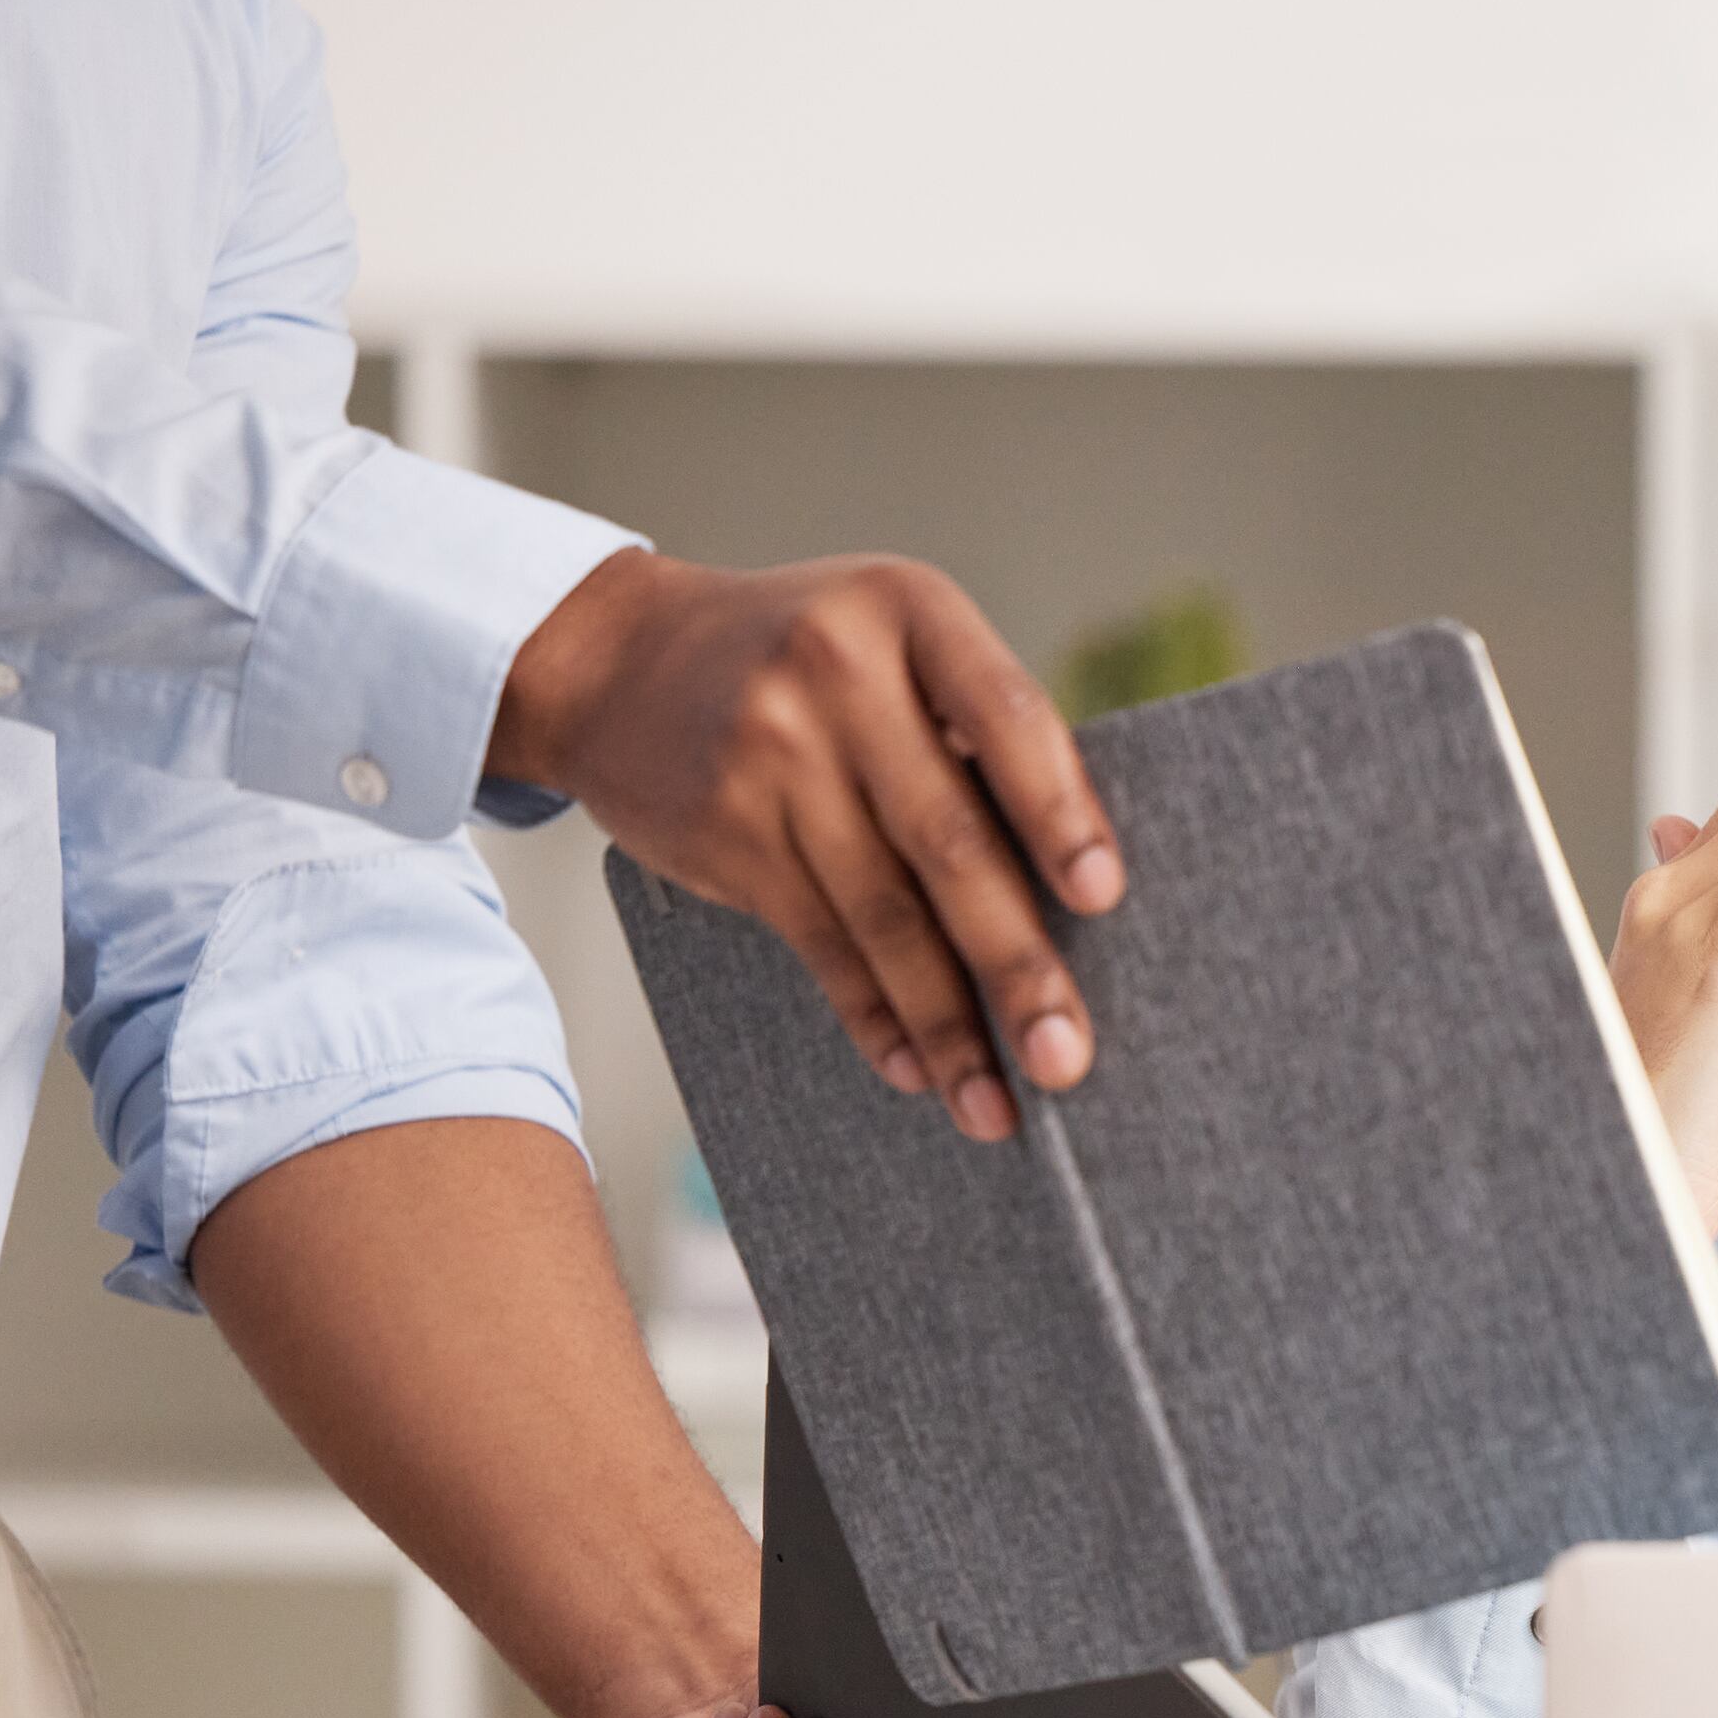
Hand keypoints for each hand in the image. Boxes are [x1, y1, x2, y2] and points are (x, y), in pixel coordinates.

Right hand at [492, 549, 1123, 1146]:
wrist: (615, 659)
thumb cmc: (805, 662)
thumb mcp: (891, 643)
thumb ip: (975, 731)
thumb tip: (1077, 896)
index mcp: (911, 611)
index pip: (1006, 716)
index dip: (1059, 811)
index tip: (1102, 897)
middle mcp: (839, 675)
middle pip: (947, 841)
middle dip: (1015, 964)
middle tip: (1067, 1058)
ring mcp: (772, 755)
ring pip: (881, 913)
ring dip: (947, 1024)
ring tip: (999, 1107)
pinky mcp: (726, 830)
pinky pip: (818, 943)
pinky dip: (874, 1015)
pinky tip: (916, 1069)